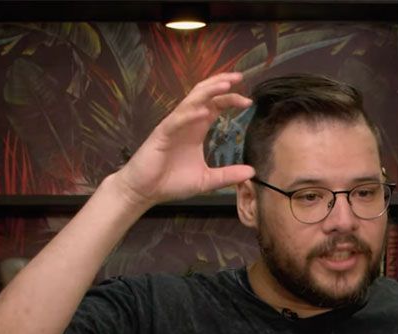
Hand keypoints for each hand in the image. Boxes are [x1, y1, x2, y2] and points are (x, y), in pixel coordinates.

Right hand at [113, 72, 255, 209]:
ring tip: (225, 85)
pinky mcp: (161, 135)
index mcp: (197, 129)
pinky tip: (203, 112)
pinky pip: (176, 120)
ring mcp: (173, 126)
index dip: (230, 99)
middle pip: (204, 95)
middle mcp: (186, 123)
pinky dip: (190, 115)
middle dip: (220, 84)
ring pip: (191, 101)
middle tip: (238, 77)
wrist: (146, 191)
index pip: (215, 105)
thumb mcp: (206, 180)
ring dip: (208, 92)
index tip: (248, 101)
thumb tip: (252, 172)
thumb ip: (228, 175)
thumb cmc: (172, 182)